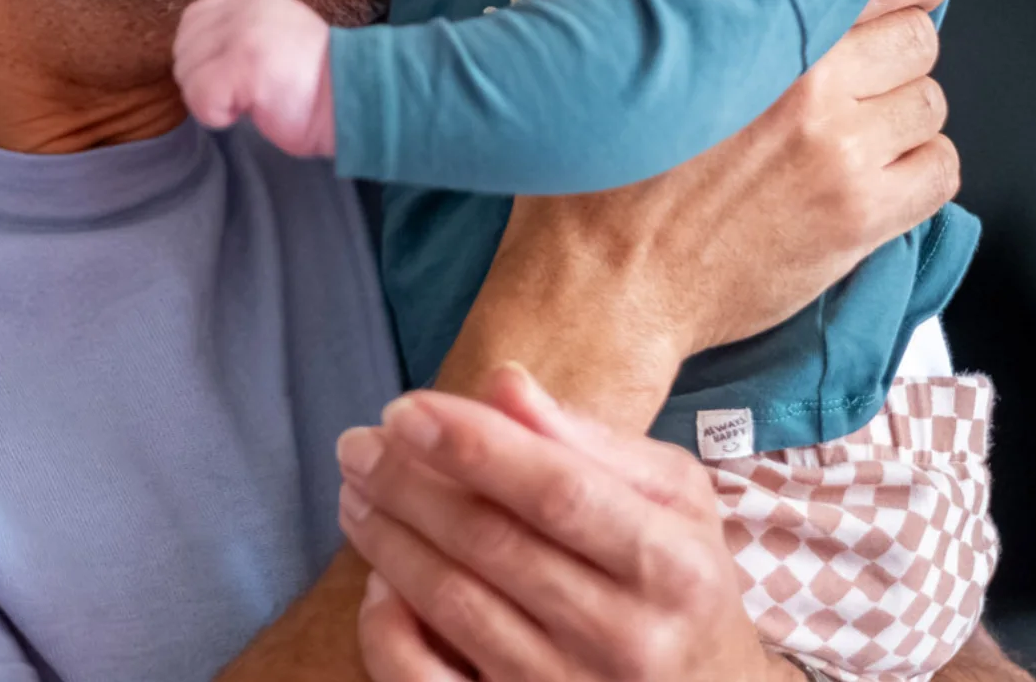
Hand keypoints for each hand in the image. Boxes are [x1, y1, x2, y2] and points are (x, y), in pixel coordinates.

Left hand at [174, 0, 336, 156]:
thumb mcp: (278, 42)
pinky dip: (215, 114)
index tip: (226, 77)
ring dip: (209, 99)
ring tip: (248, 103)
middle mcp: (245, 10)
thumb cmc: (319, 86)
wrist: (359, 99)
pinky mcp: (243, 63)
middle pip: (183, 48)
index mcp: (253, 3)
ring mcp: (243, 34)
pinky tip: (245, 113)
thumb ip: (240, 37)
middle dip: (201, 80)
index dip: (198, 53)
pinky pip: (200, 95)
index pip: (194, 18)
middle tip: (237, 96)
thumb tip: (198, 59)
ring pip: (187, 73)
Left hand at [344, 365, 793, 681]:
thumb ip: (587, 440)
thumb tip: (502, 383)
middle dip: (408, 485)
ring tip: (356, 492)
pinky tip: (378, 580)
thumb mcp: (669, 499)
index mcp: (672, 565)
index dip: (473, 447)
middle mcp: (628, 637)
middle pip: (491, 545)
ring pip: (452, 607)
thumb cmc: (679, 579)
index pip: (557, 493)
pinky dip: (388, 627)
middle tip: (356, 445)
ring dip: (388, 540)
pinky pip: (427, 681)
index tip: (404, 410)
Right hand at [433, 0, 960, 418]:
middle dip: (891, 43)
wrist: (597, 288)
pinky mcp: (864, 222)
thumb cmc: (584, 162)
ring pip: (932, 101)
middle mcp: (816, 84)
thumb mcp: (577, 13)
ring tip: (843, 122)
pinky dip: (913, 169)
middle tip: (848, 64)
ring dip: (898, 107)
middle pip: (922, 34)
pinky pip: (940, 172)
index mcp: (760, 25)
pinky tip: (861, 173)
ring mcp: (847, 157)